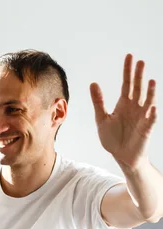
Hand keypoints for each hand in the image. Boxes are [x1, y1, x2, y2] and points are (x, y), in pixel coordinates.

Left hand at [90, 54, 157, 169]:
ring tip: (150, 81)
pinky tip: (152, 107)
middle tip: (140, 61)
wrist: (121, 155)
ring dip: (149, 92)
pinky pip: (150, 120)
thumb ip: (98, 101)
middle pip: (137, 88)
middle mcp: (135, 107)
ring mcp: (142, 117)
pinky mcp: (146, 129)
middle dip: (139, 76)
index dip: (127, 70)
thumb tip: (93, 83)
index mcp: (123, 104)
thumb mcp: (101, 118)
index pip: (126, 83)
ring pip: (147, 101)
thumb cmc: (112, 137)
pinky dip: (152, 114)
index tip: (129, 56)